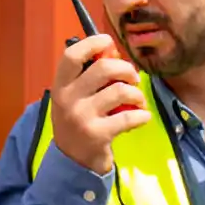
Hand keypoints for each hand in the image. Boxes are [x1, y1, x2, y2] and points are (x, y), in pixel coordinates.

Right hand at [49, 34, 150, 174]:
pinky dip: (142, 115)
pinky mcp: (98, 134)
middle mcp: (68, 99)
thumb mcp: (73, 98)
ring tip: (138, 101)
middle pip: (103, 68)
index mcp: (61, 86)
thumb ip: (87, 77)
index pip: (72, 55)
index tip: (108, 42)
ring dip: (136, 94)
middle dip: (126, 69)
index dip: (92, 43)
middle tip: (133, 78)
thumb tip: (113, 52)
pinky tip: (143, 117)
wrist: (73, 161)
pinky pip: (129, 116)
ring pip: (120, 91)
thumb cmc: (78, 122)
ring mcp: (82, 117)